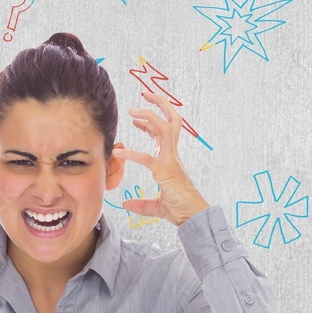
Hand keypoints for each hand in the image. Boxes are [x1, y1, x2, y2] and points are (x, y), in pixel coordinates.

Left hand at [113, 91, 208, 226]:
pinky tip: (119, 153)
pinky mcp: (166, 171)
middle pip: (172, 120)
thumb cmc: (179, 210)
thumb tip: (126, 204)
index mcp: (170, 158)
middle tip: (145, 94)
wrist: (192, 218)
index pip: (163, 132)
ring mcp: (171, 160)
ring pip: (165, 128)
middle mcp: (172, 155)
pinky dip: (132, 154)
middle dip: (160, 104)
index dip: (150, 122)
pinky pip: (148, 157)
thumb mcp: (156, 206)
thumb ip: (141, 204)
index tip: (135, 118)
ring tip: (132, 110)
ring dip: (149, 116)